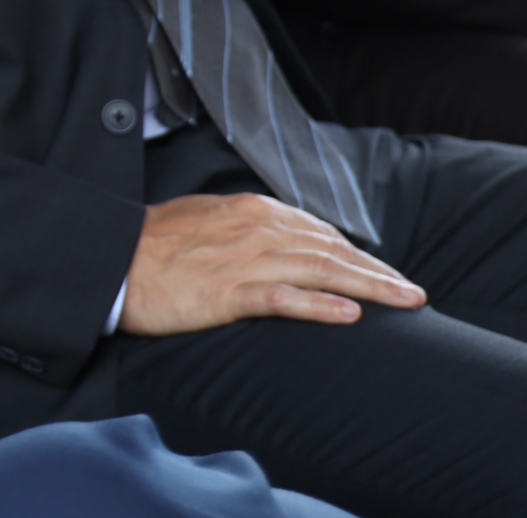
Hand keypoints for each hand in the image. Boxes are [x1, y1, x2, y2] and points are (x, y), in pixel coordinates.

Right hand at [118, 193, 424, 336]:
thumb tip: (274, 237)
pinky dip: (321, 306)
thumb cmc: (151, 244)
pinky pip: (285, 299)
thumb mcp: (202, 219)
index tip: (381, 273)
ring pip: (320, 271)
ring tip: (403, 303)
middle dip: (378, 271)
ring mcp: (243, 260)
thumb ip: (242, 225)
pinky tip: (349, 316)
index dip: (355, 253)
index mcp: (249, 209)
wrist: (112, 261)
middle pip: (330, 250)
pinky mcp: (228, 292)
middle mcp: (254, 229)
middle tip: (414, 294)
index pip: (317, 231)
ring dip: (368, 287)